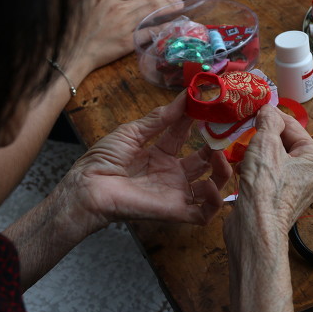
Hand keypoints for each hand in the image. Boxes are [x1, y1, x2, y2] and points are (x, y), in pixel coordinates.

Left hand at [62, 92, 231, 229]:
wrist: (88, 187)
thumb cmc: (102, 160)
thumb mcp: (132, 132)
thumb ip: (159, 118)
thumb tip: (184, 97)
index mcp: (160, 153)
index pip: (186, 134)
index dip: (198, 119)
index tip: (209, 103)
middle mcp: (171, 173)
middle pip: (204, 160)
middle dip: (217, 144)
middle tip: (224, 129)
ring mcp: (175, 192)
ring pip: (211, 186)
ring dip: (222, 171)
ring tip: (220, 155)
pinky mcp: (174, 211)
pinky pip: (202, 213)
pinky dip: (214, 201)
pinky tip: (210, 183)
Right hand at [66, 0, 182, 78]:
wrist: (76, 52)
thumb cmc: (76, 28)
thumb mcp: (84, 3)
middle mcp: (117, 9)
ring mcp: (124, 25)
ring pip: (151, 12)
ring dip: (168, 8)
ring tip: (179, 6)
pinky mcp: (128, 41)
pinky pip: (149, 33)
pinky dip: (163, 28)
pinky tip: (172, 26)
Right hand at [221, 105, 312, 311]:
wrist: (254, 228)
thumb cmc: (264, 188)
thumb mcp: (265, 144)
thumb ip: (268, 120)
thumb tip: (268, 109)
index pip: (293, 126)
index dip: (270, 117)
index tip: (253, 111)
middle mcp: (312, 174)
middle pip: (283, 143)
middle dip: (261, 137)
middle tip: (243, 131)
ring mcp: (296, 188)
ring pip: (273, 159)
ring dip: (255, 153)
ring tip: (240, 151)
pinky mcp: (280, 199)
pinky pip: (268, 175)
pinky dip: (254, 169)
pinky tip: (240, 168)